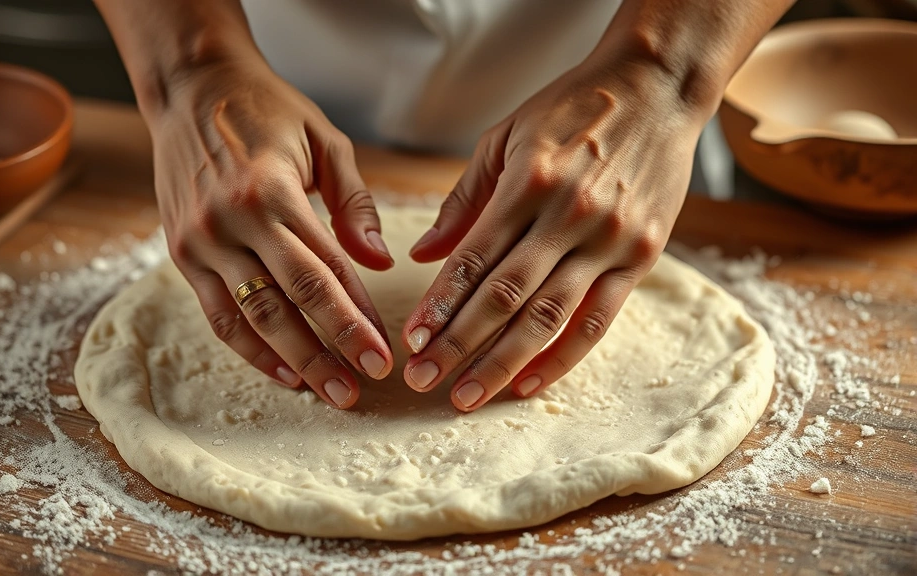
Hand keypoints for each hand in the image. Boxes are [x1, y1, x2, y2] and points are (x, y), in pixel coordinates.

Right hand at [150, 59, 394, 408]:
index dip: (355, 317)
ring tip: (328, 392)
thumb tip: (380, 262)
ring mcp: (200, 242)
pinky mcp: (182, 253)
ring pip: (251, 317)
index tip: (382, 353)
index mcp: (271, 193)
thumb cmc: (265, 110)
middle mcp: (231, 222)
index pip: (324, 270)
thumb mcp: (324, 141)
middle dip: (329, 350)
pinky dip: (249, 348)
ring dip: (292, 361)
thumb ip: (354, 204)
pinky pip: (217, 314)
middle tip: (359, 388)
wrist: (191, 88)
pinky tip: (282, 371)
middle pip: (288, 303)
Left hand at [401, 54, 707, 410]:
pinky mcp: (641, 256)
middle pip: (504, 296)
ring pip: (548, 317)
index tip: (412, 340)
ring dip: (502, 362)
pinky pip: (599, 319)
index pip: (472, 258)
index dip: (439, 304)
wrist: (657, 87)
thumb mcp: (507, 136)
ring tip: (465, 397)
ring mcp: (608, 240)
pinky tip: (529, 383)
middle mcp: (568, 216)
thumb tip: (424, 254)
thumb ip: (465, 199)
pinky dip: (563, 357)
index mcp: (528, 183)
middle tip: (422, 379)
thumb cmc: (572, 109)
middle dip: (458, 344)